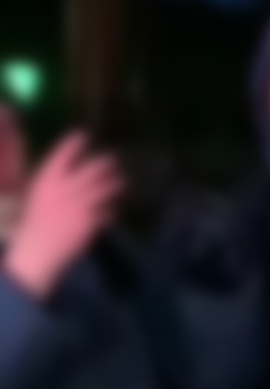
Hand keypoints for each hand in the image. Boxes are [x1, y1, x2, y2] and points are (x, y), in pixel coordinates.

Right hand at [6, 134, 121, 298]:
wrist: (36, 254)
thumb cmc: (32, 226)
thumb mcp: (37, 199)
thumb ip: (53, 185)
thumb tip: (69, 175)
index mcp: (44, 183)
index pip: (61, 156)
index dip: (73, 143)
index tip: (83, 134)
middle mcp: (63, 190)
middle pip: (91, 170)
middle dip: (105, 163)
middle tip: (113, 160)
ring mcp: (79, 206)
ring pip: (104, 189)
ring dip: (114, 184)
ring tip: (120, 182)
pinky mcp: (90, 222)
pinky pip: (107, 212)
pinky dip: (110, 211)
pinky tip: (111, 211)